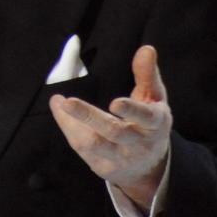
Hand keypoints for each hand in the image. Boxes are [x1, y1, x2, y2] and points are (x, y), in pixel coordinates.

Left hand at [49, 45, 171, 210]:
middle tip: (68, 101)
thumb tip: (146, 49)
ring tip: (60, 103)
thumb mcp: (154, 99)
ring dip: (73, 124)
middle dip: (90, 117)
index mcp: (155, 125)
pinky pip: (82, 150)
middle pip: (114, 132)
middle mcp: (138, 144)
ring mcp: (120, 158)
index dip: (132, 111)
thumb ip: (147, 74)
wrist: (149, 167)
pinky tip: (60, 111)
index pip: (146, 118)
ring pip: (93, 144)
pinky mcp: (103, 168)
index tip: (115, 102)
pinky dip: (69, 129)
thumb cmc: (149, 122)